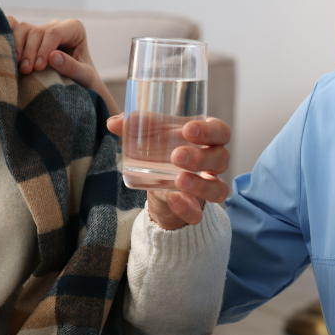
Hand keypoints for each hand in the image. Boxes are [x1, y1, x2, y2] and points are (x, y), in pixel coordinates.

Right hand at [6, 16, 118, 115]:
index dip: (44, 48)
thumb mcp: (85, 77)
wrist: (79, 87)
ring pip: (22, 29)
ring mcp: (41, 31)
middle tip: (26, 72)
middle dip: (29, 51)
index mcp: (74, 29)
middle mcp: (57, 26)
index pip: (54, 32)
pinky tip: (6, 52)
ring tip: (18, 67)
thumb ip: (72, 67)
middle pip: (36, 31)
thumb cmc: (86, 81)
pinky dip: (8, 38)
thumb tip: (53, 56)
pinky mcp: (29, 38)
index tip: (39, 68)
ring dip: (17, 47)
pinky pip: (14, 30)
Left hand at [105, 115, 229, 228]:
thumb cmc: (160, 150)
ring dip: (199, 185)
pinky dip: (186, 208)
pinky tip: (172, 199)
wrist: (158, 185)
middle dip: (200, 157)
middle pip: (220, 158)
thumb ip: (132, 128)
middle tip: (177, 156)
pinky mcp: (195, 209)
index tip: (189, 130)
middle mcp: (212, 162)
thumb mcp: (149, 137)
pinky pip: (198, 213)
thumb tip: (113, 122)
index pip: (220, 132)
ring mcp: (206, 187)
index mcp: (206, 138)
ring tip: (179, 180)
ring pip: (217, 188)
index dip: (210, 131)